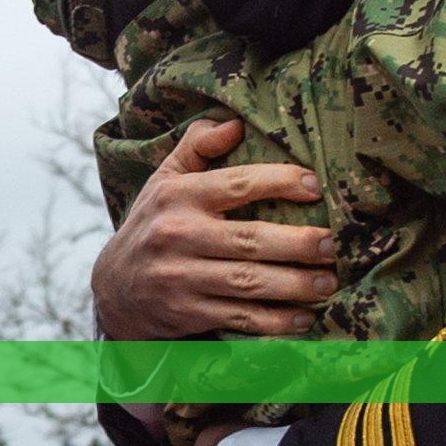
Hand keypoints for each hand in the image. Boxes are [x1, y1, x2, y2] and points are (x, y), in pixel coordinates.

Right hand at [89, 118, 338, 339]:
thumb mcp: (164, 180)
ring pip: (248, 283)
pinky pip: (239, 318)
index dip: (280, 182)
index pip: (236, 184)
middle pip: (250, 240)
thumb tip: (235, 124)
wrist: (112, 289)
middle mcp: (177, 236)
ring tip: (329, 282)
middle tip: (333, 244)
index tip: (317, 185)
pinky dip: (275, 322)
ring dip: (295, 285)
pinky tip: (304, 318)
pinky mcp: (186, 314)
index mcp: (176, 196)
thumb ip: (197, 146)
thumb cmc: (153, 225)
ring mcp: (181, 279)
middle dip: (298, 243)